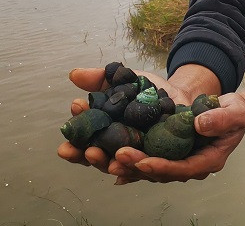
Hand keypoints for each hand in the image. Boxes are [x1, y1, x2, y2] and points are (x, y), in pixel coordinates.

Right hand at [56, 66, 178, 172]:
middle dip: (91, 159)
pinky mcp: (165, 161)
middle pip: (102, 162)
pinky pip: (156, 168)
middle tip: (87, 151)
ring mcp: (142, 158)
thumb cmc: (145, 92)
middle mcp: (121, 152)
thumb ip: (99, 80)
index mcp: (106, 137)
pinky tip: (138, 162)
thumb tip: (74, 75)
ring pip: (127, 168)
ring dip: (116, 164)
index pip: (84, 147)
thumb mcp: (122, 80)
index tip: (65, 145)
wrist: (179, 92)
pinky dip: (146, 166)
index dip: (74, 148)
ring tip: (109, 159)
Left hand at [108, 92, 244, 183]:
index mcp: (207, 160)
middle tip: (114, 157)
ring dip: (126, 164)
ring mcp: (178, 160)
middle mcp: (190, 165)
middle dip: (136, 166)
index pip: (181, 168)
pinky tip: (107, 159)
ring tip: (104, 157)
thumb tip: (197, 124)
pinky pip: (146, 158)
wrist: (231, 110)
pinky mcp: (169, 151)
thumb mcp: (233, 111)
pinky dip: (128, 159)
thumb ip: (219, 119)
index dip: (160, 166)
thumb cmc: (235, 112)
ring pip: (149, 168)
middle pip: (160, 172)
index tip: (142, 161)